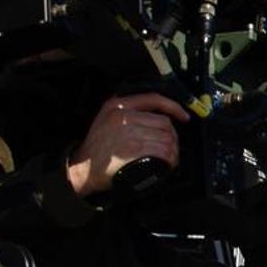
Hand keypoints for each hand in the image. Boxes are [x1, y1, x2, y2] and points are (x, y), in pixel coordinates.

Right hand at [66, 93, 189, 197]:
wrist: (82, 168)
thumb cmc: (97, 147)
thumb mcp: (106, 119)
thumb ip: (126, 111)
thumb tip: (156, 114)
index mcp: (117, 105)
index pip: (153, 99)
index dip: (174, 107)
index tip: (184, 116)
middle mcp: (123, 116)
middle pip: (164, 122)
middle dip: (173, 136)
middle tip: (173, 146)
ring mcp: (129, 132)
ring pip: (166, 138)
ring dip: (173, 150)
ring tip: (170, 157)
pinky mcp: (133, 149)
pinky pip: (162, 152)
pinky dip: (170, 159)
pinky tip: (167, 163)